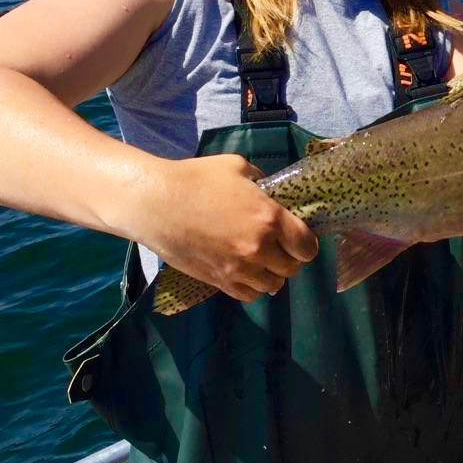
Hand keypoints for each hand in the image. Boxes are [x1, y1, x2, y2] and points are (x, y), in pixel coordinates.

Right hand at [137, 153, 318, 303]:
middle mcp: (259, 248)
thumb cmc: (196, 178)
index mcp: (269, 219)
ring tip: (262, 261)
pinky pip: (248, 295)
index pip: (307, 246)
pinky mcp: (218, 281)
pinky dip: (253, 287)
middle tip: (279, 247)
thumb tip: (270, 194)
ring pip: (272, 285)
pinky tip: (247, 273)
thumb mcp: (238, 167)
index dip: (306, 243)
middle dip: (290, 258)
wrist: (155, 203)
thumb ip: (262, 182)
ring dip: (272, 274)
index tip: (298, 238)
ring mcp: (238, 269)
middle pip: (292, 268)